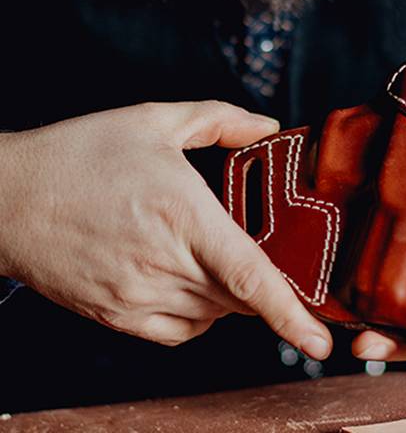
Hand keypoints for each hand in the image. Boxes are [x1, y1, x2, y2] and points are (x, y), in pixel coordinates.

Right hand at [0, 101, 331, 357]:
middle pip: (240, 298)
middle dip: (261, 285)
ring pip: (215, 316)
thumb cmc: (78, 157)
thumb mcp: (152, 120)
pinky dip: (200, 315)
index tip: (319, 341)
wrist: (6, 198)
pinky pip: (182, 332)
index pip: (249, 275)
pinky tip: (185, 281)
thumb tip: (267, 128)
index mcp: (182, 214)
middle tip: (250, 251)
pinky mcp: (119, 316)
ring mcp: (138, 297)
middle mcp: (164, 263)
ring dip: (228, 294)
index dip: (290, 314)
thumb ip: (219, 119)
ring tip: (201, 253)